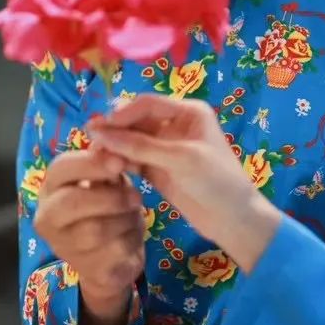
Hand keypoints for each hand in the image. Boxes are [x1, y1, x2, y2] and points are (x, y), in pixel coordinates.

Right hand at [34, 144, 145, 317]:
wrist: (111, 258)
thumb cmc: (107, 208)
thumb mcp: (106, 182)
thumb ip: (108, 165)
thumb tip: (117, 145)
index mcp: (50, 188)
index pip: (60, 168)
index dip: (92, 162)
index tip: (120, 161)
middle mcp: (47, 217)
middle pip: (73, 202)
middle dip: (111, 196)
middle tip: (136, 196)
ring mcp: (63, 246)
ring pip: (96, 229)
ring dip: (124, 219)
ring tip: (134, 213)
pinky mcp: (86, 269)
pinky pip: (113, 250)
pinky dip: (132, 238)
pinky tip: (132, 234)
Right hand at [88, 96, 280, 272]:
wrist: (234, 220)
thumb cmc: (216, 181)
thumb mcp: (180, 159)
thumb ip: (140, 146)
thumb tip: (100, 131)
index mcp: (188, 112)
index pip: (147, 104)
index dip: (122, 113)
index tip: (98, 127)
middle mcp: (175, 125)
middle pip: (136, 121)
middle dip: (115, 131)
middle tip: (90, 144)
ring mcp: (166, 148)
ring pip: (132, 141)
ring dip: (115, 148)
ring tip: (95, 158)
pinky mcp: (158, 170)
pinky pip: (133, 160)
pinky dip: (120, 163)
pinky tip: (107, 169)